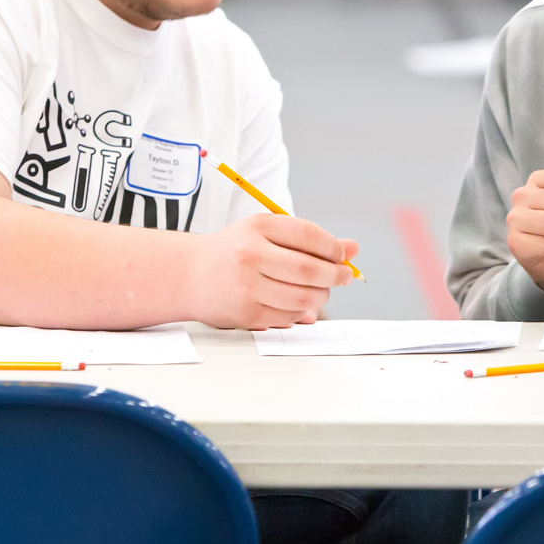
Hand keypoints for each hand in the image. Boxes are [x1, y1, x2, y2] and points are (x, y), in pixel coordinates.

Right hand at [193, 214, 356, 329]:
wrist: (189, 275)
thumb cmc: (235, 251)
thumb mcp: (267, 234)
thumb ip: (309, 240)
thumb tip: (353, 248)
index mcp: (257, 227)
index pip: (309, 235)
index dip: (333, 248)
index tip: (341, 255)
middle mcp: (250, 255)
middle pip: (310, 269)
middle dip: (335, 275)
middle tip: (342, 277)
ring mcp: (246, 286)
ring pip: (303, 297)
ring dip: (321, 296)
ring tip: (321, 291)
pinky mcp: (245, 313)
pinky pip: (288, 316)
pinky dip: (301, 311)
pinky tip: (299, 304)